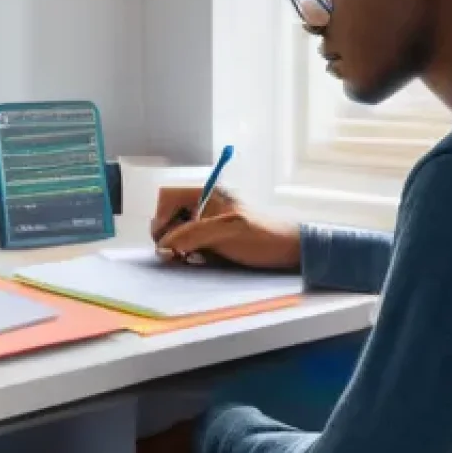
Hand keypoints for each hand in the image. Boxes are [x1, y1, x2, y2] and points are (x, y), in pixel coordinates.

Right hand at [151, 187, 301, 270]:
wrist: (290, 250)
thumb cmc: (263, 236)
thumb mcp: (228, 231)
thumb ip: (193, 234)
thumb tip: (164, 245)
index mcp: (207, 193)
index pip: (167, 196)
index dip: (161, 217)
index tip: (166, 240)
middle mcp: (204, 203)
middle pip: (168, 213)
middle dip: (167, 234)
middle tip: (176, 253)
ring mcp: (207, 220)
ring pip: (176, 230)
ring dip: (176, 246)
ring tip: (189, 258)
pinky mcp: (212, 236)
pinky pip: (188, 242)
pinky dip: (187, 252)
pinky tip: (198, 259)